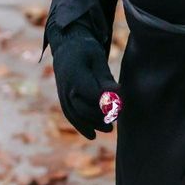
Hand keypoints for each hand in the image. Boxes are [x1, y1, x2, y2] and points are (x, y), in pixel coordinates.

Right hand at [49, 23, 117, 139]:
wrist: (66, 49)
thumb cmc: (86, 52)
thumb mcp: (98, 59)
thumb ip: (105, 78)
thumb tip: (117, 94)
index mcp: (75, 74)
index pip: (93, 94)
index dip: (108, 100)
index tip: (121, 97)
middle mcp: (66, 88)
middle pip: (83, 109)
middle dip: (101, 115)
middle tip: (118, 115)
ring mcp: (63, 97)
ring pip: (77, 116)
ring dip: (93, 124)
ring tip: (109, 129)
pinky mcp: (64, 102)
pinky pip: (72, 117)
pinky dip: (82, 127)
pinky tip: (93, 135)